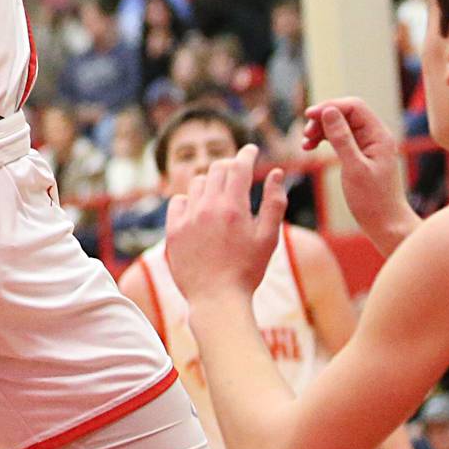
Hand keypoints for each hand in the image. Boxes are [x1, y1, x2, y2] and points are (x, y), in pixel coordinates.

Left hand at [166, 146, 287, 303]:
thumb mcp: (269, 237)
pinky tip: (199, 209)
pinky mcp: (173, 230)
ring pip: (197, 183)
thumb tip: (276, 173)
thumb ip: (274, 202)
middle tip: (238, 170)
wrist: (216, 299)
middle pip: (217, 169)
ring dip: (211, 183)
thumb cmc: (248, 270)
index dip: (246, 153)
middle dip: (230, 165)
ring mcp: (187, 218)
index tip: (251, 149)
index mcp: (233, 207)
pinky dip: (189, 200)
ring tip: (221, 194)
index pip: (239, 166)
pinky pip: (178, 202)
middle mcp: (207, 207)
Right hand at [301, 97, 413, 250]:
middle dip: (323, 119)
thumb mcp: (354, 168)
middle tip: (305, 135)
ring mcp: (368, 146)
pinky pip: (340, 139)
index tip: (308, 116)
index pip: (354, 107)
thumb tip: (328, 111)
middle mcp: (375, 137)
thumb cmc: (372, 200)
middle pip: (346, 114)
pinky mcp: (360, 155)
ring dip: (321, 130)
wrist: (385, 223)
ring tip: (305, 143)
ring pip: (341, 126)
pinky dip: (324, 140)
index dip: (330, 106)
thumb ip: (341, 138)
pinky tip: (310, 147)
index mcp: (379, 136)